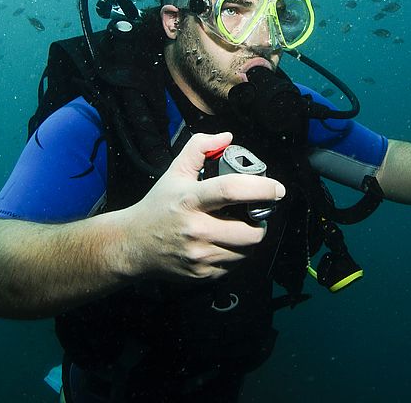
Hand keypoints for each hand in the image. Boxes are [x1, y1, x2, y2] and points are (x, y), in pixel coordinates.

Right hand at [120, 132, 285, 279]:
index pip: (231, 190)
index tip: (277, 188)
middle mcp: (196, 230)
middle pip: (250, 232)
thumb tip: (226, 137)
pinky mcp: (202, 274)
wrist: (132, 245)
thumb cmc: (158, 206)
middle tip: (256, 213)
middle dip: (261, 222)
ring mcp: (199, 255)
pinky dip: (236, 253)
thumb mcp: (175, 172)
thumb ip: (199, 148)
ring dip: (249, 238)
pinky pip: (234, 265)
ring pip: (246, 251)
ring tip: (239, 227)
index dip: (261, 188)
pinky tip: (224, 242)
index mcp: (190, 200)